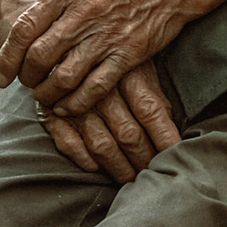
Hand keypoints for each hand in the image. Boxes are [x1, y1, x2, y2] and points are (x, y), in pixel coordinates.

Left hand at [0, 0, 190, 113]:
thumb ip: (56, 0)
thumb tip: (25, 29)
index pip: (23, 27)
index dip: (6, 57)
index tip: (1, 75)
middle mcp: (84, 10)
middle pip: (39, 56)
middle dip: (27, 77)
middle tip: (27, 83)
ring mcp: (107, 34)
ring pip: (63, 76)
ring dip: (47, 93)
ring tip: (44, 97)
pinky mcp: (128, 54)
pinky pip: (94, 88)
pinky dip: (75, 103)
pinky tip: (67, 106)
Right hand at [37, 59, 181, 182]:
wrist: (64, 47)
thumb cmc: (112, 64)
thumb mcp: (138, 69)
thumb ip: (153, 97)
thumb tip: (171, 133)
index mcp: (127, 74)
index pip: (150, 110)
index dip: (164, 136)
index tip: (174, 155)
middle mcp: (102, 90)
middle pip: (128, 133)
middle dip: (143, 159)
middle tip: (154, 174)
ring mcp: (75, 104)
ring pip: (102, 146)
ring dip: (119, 168)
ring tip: (131, 179)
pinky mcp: (52, 115)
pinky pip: (70, 146)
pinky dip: (86, 161)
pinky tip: (99, 168)